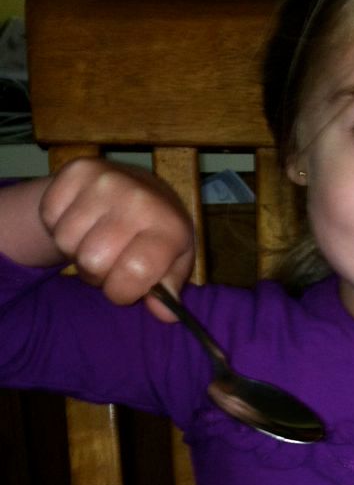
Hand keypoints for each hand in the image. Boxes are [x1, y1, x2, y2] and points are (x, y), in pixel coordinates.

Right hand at [39, 157, 195, 321]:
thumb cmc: (156, 233)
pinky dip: (59, 225)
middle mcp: (140, 199)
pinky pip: (49, 215)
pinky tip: (82, 220)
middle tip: (109, 261)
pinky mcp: (77, 170)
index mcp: (169, 227)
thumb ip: (168, 290)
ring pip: (67, 240)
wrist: (138, 187)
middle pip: (93, 261)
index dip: (122, 292)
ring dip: (76, 249)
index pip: (134, 273)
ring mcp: (107, 180)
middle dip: (97, 273)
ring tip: (95, 239)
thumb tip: (165, 315)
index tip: (125, 287)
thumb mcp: (173, 263)